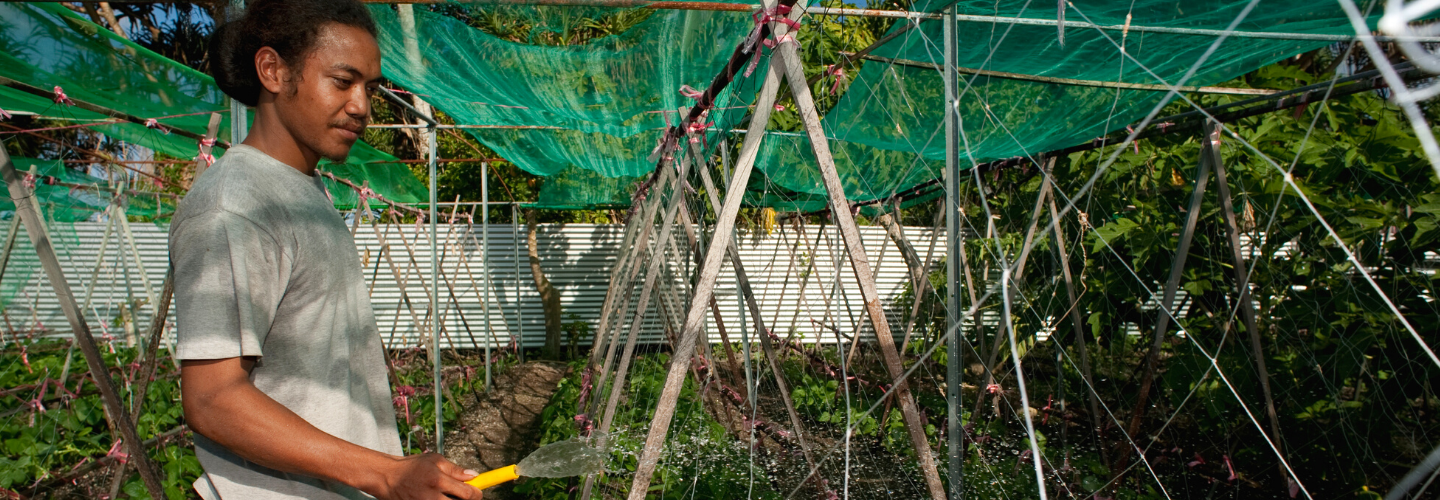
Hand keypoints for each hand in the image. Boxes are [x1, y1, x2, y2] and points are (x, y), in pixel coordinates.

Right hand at [366, 453, 480, 499]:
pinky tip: (437, 498)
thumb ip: (455, 469)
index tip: (477, 492)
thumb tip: (474, 476)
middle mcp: (432, 497)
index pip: (468, 494)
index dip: (477, 494)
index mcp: (438, 480)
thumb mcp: (435, 460)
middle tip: (463, 496)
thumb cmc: (412, 467)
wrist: (387, 478)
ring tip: (445, 495)